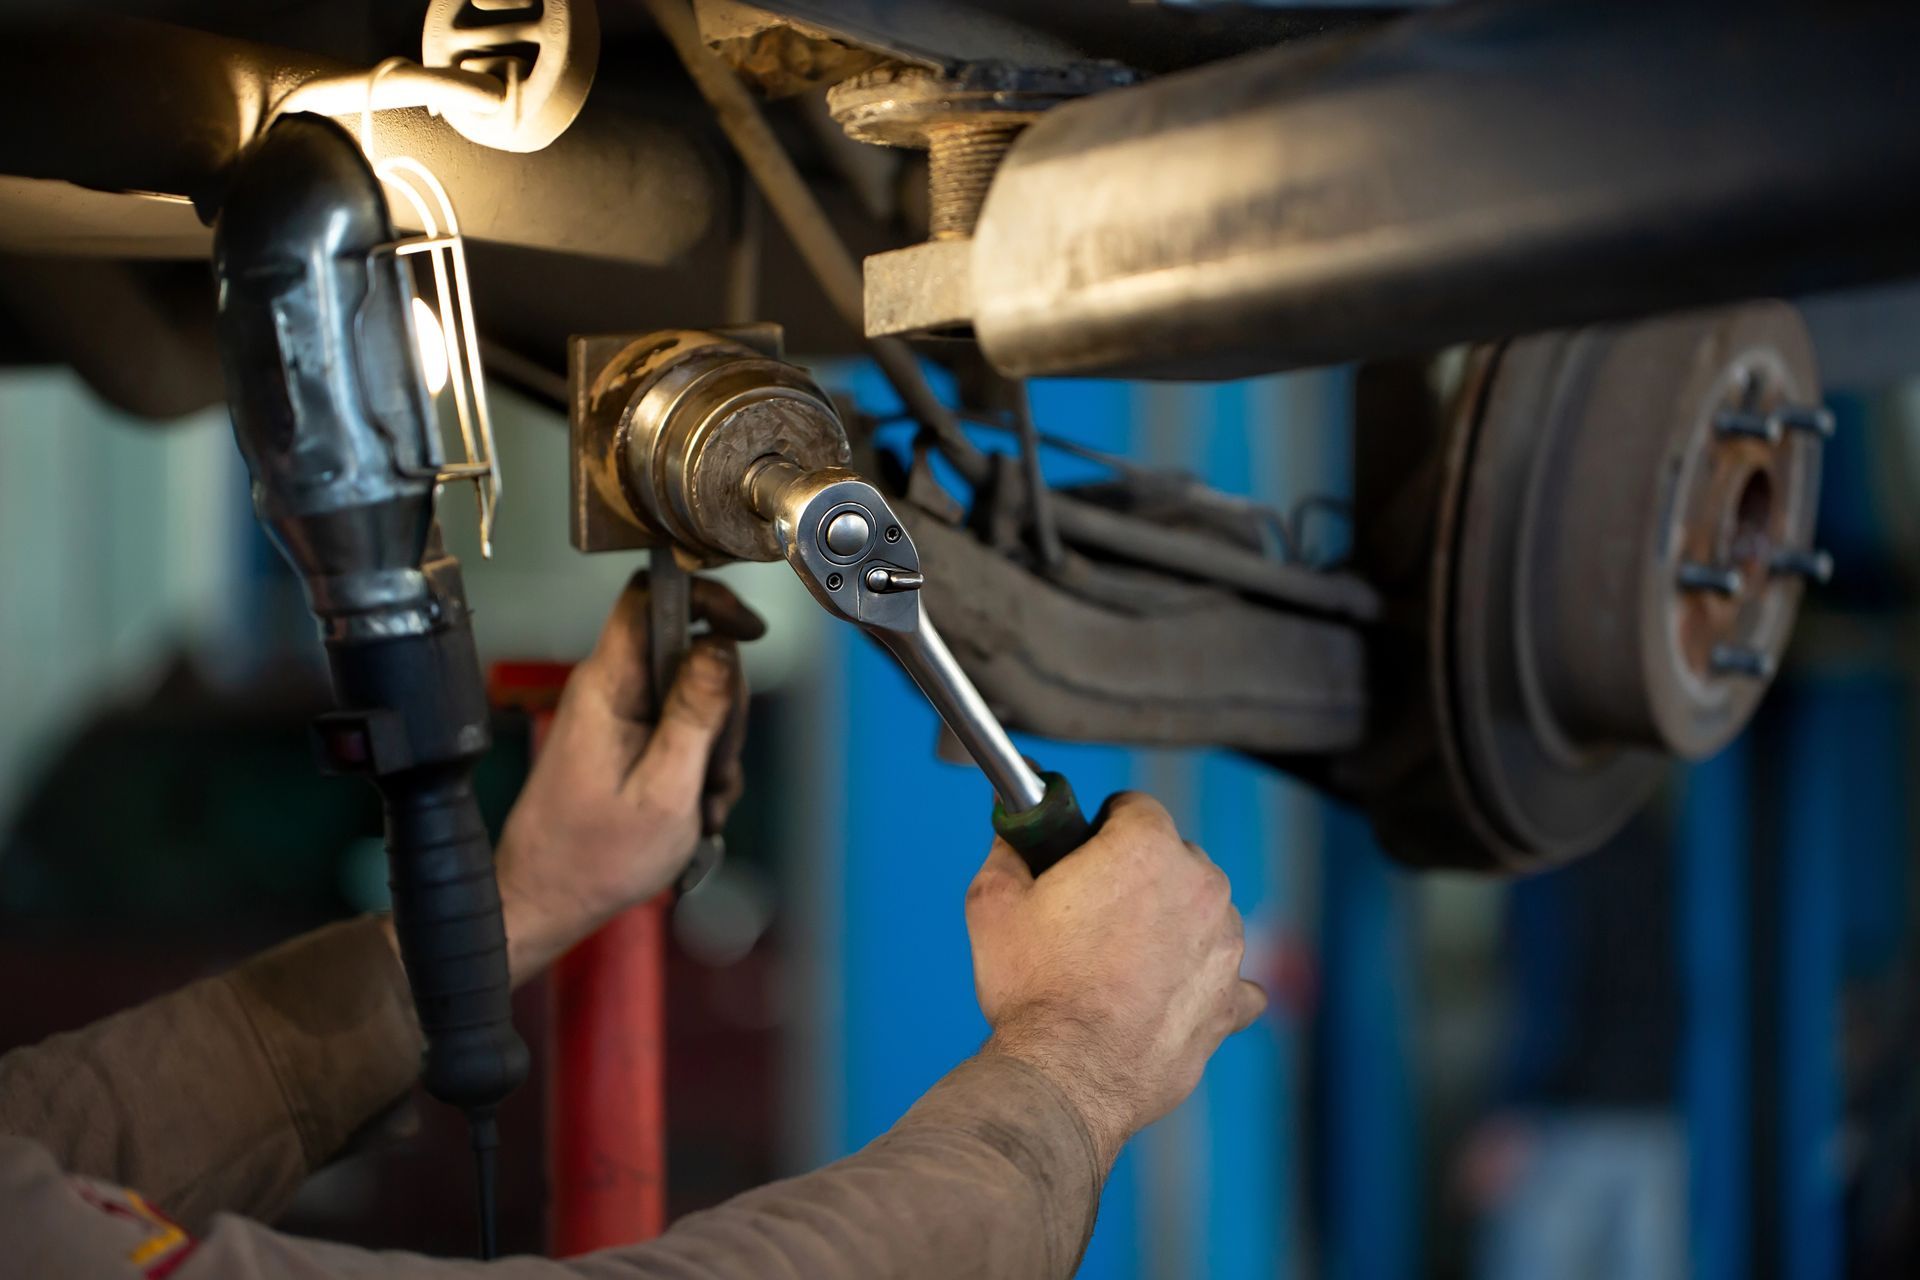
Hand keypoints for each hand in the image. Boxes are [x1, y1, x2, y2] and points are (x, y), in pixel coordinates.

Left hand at [493, 572, 763, 983]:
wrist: (546, 901)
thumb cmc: (593, 858)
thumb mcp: (665, 790)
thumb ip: (696, 714)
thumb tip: (723, 646)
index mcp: (608, 686)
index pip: (653, 597)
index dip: (707, 599)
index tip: (748, 631)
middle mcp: (609, 689)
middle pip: (689, 654)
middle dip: (723, 709)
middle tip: (718, 768)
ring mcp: (616, 716)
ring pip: (692, 699)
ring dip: (714, 751)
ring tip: (703, 805)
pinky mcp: (624, 742)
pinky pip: (679, 733)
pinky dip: (698, 771)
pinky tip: (694, 811)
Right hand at [966, 792, 1265, 1168]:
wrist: (1065, 1076)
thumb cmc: (1033, 989)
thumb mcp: (994, 902)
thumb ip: (1009, 850)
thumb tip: (1012, 835)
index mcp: (1146, 848)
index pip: (1134, 808)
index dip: (1101, 828)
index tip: (1081, 857)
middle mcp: (1200, 886)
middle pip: (1173, 858)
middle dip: (1138, 877)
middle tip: (1091, 918)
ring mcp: (1225, 945)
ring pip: (1201, 913)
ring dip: (1171, 926)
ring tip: (1119, 966)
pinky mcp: (1233, 1001)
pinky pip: (1229, 978)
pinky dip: (1201, 983)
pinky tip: (1165, 998)